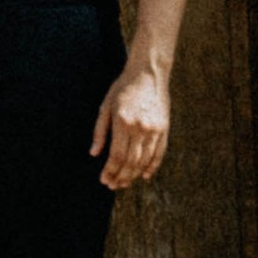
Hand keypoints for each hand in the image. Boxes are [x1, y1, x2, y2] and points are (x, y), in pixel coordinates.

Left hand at [92, 57, 170, 188]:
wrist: (148, 72)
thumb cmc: (123, 87)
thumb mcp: (106, 105)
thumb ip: (100, 130)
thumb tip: (93, 153)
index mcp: (123, 121)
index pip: (117, 155)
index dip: (110, 170)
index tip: (104, 179)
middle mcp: (139, 127)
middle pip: (130, 161)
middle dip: (121, 176)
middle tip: (113, 185)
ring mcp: (154, 129)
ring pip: (144, 160)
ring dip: (133, 175)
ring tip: (124, 183)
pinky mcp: (164, 128)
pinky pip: (159, 153)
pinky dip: (152, 167)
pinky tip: (144, 175)